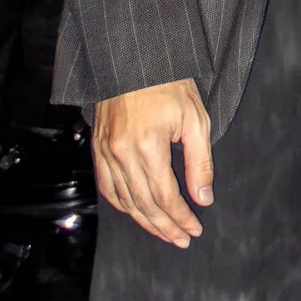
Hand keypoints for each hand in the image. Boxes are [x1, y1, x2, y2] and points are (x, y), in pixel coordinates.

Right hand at [94, 78, 212, 244]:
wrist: (136, 60)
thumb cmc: (170, 85)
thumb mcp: (195, 120)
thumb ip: (200, 163)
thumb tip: (203, 198)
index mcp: (147, 145)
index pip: (165, 196)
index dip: (181, 217)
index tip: (194, 229)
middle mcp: (121, 152)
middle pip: (144, 204)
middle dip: (165, 226)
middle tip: (182, 240)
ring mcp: (105, 151)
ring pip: (124, 200)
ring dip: (144, 221)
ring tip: (164, 232)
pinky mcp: (97, 147)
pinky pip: (107, 186)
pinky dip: (122, 204)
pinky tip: (136, 212)